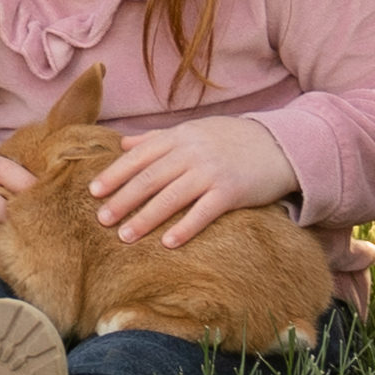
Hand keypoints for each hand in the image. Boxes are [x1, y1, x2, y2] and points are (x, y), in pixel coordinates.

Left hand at [88, 114, 302, 248]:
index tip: (94, 191)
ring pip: (171, 196)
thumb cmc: (231, 140)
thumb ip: (158, 138)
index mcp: (180, 137)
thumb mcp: (194, 131)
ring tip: (126, 236)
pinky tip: (168, 243)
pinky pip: (203, 212)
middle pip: (150, 178)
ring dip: (146, 217)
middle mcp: (192, 152)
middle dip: (123, 199)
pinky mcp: (231, 191)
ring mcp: (211, 171)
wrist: (280, 145)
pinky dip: (185, 228)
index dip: (115, 174)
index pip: (139, 156)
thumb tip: (123, 144)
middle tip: (101, 219)